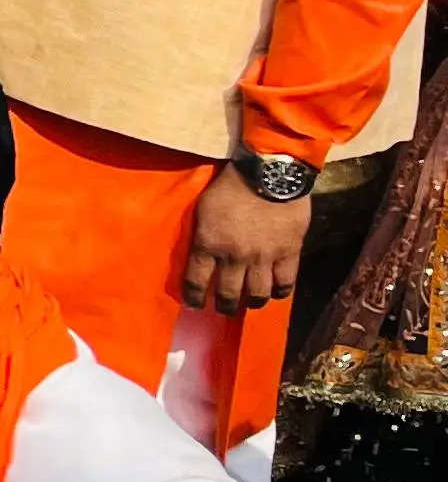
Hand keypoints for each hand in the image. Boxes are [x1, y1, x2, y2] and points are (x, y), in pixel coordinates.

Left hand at [185, 168, 313, 314]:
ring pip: (258, 295)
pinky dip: (280, 292)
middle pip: (229, 294)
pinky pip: (285, 283)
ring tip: (250, 303)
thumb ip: (204, 234)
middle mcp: (235, 256)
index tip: (194, 304)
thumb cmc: (230, 185)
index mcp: (209, 243)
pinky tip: (275, 292)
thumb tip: (200, 252)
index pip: (196, 281)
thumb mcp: (204, 208)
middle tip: (223, 308)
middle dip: (224, 305)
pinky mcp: (289, 253)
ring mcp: (264, 257)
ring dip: (252, 302)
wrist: (268, 173)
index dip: (193, 297)